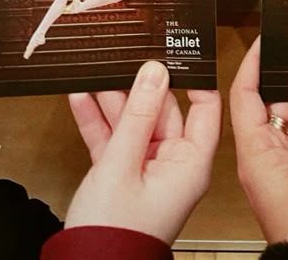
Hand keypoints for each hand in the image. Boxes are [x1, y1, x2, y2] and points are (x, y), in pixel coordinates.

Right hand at [66, 61, 221, 242]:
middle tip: (126, 57)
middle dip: (141, 86)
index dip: (194, 80)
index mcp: (190, 164)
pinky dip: (98, 121)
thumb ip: (138, 114)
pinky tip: (82, 98)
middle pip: (163, 112)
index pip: (205, 110)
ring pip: (135, 123)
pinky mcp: (122, 176)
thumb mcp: (123, 163)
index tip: (179, 53)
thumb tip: (155, 72)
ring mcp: (147, 171)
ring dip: (114, 101)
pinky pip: (114, 140)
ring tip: (99, 72)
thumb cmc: (115, 233)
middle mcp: (174, 165)